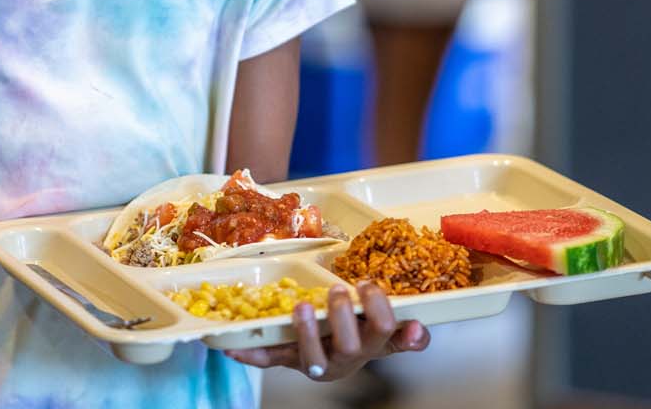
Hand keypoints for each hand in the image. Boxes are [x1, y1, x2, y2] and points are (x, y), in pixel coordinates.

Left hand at [223, 281, 428, 380]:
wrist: (329, 359)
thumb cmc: (359, 337)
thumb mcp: (383, 334)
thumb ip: (405, 332)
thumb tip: (420, 328)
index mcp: (370, 345)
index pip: (386, 334)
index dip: (384, 317)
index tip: (374, 290)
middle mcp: (343, 358)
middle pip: (350, 346)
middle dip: (344, 317)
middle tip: (339, 291)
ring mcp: (313, 360)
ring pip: (312, 357)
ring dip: (306, 333)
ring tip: (302, 308)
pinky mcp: (286, 359)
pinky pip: (267, 358)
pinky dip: (249, 352)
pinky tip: (231, 348)